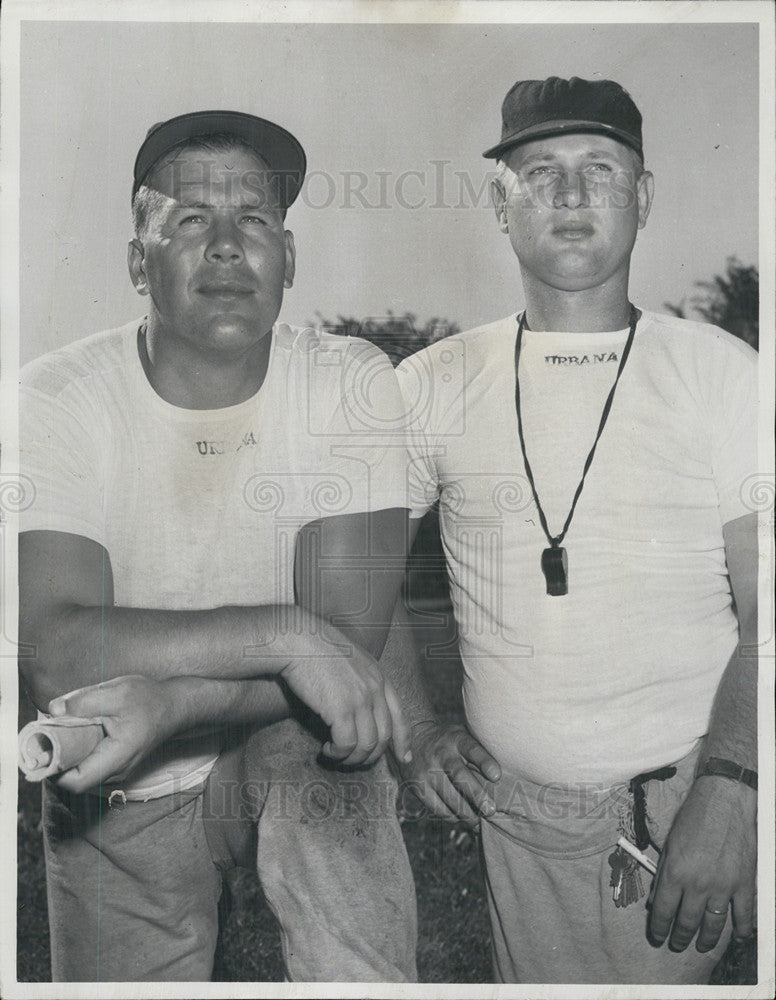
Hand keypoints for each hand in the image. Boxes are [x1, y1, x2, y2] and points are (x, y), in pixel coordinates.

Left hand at [48, 675, 177, 793]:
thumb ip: (84, 701)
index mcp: (117, 757)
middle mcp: (116, 771)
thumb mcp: (117, 692)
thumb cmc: (149, 700)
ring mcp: (117, 770)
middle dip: (57, 760)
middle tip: (46, 735)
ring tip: (60, 731)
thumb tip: (54, 709)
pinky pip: (90, 765)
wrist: (174, 706)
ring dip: (67, 756)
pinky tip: (76, 732)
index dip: (54, 770)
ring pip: (81, 773)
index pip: (76, 781)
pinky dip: (78, 752)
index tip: (43, 749)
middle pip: (75, 779)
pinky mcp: (115, 763)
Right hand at [280, 649, 409, 766]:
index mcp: (379, 676)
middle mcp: (375, 688)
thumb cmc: (316, 648)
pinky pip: (347, 744)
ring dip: (352, 758)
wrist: (298, 640)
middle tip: (355, 762)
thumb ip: (360, 680)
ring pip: (367, 745)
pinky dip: (338, 753)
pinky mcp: (341, 709)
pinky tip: (327, 749)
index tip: (404, 758)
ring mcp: (360, 699)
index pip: (400, 715)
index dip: (404, 740)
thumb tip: (357, 706)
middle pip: (385, 735)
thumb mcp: (349, 660)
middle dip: (372, 756)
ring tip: (336, 755)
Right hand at [398, 721, 501, 827]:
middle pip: (460, 776)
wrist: (414, 738)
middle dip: (477, 795)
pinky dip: (451, 816)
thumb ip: (479, 753)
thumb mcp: (463, 737)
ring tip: (478, 822)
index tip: (496, 776)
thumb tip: (500, 781)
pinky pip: (437, 807)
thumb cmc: (450, 743)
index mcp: (457, 739)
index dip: (485, 762)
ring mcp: (427, 770)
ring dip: (466, 813)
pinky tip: (461, 819)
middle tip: (490, 811)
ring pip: (449, 797)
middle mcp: (441, 753)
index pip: (472, 749)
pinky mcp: (418, 786)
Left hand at [648, 775, 756, 951]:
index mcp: (675, 872)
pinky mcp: (744, 884)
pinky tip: (735, 937)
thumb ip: (664, 872)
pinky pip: (744, 915)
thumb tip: (656, 898)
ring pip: (713, 925)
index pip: (662, 910)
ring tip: (700, 946)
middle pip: (687, 922)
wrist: (724, 801)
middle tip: (677, 944)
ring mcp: (723, 886)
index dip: (658, 927)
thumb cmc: (694, 817)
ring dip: (706, 939)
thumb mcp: (670, 843)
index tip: (657, 936)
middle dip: (680, 937)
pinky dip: (740, 930)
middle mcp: (698, 883)